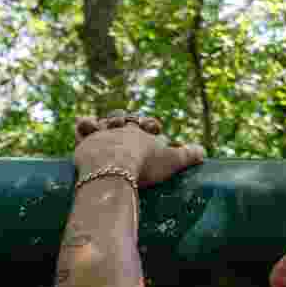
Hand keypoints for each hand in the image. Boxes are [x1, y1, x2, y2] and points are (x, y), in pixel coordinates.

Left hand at [74, 114, 205, 187]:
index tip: (154, 130)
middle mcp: (121, 128)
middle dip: (128, 122)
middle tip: (130, 127)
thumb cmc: (144, 163)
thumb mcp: (172, 160)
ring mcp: (101, 134)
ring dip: (106, 123)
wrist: (112, 166)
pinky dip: (84, 126)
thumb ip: (188, 154)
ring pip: (103, 123)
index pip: (147, 125)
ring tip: (106, 126)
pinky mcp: (84, 143)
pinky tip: (83, 123)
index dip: (151, 127)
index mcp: (141, 131)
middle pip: (125, 120)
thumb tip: (203, 151)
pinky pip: (82, 129)